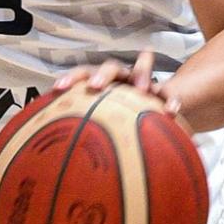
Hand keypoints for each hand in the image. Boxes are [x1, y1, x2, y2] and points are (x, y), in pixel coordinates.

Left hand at [53, 49, 183, 119]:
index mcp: (100, 82)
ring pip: (142, 69)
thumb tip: (52, 155)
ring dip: (141, 74)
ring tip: (142, 90)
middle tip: (93, 88)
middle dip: (102, 76)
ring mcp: (141, 82)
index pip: (82, 73)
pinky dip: (170, 100)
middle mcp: (120, 78)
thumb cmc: (113, 121)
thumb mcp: (97, 125)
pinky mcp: (162, 93)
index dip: (70, 78)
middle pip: (110, 67)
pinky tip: (171, 112)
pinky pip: (169, 93)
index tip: (58, 88)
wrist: (147, 113)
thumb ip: (80, 132)